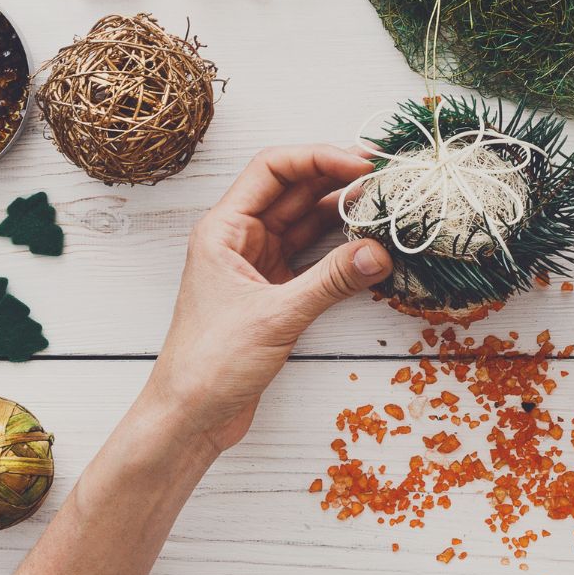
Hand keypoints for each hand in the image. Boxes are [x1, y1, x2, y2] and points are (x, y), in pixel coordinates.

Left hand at [140, 145, 390, 456]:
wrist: (189, 417)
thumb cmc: (210, 364)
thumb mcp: (276, 316)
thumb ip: (330, 280)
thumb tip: (379, 251)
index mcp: (223, 229)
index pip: (272, 169)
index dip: (318, 157)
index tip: (362, 163)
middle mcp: (238, 239)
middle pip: (292, 190)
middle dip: (336, 179)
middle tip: (385, 177)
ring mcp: (255, 264)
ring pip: (303, 222)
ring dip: (340, 211)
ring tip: (383, 203)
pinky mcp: (271, 292)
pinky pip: (308, 254)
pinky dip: (337, 247)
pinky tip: (366, 243)